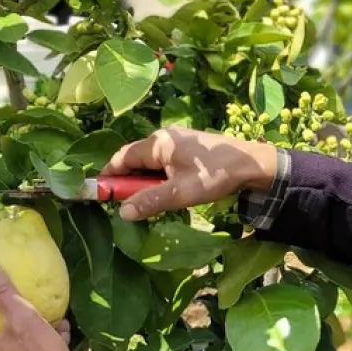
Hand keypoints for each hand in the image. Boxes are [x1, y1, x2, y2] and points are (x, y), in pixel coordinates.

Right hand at [101, 127, 277, 221]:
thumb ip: (150, 201)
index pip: (122, 158)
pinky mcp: (188, 148)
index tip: (101, 195)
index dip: (109, 176)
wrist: (251, 164)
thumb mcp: (180, 193)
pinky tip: (168, 191)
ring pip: (150, 163)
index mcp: (157, 143)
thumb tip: (122, 213)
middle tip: (129, 205)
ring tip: (151, 201)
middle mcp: (163, 137)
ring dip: (146, 182)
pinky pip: (163, 162)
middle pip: (134, 159)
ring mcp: (177, 140)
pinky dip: (159, 177)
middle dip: (129, 182)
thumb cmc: (214, 176)